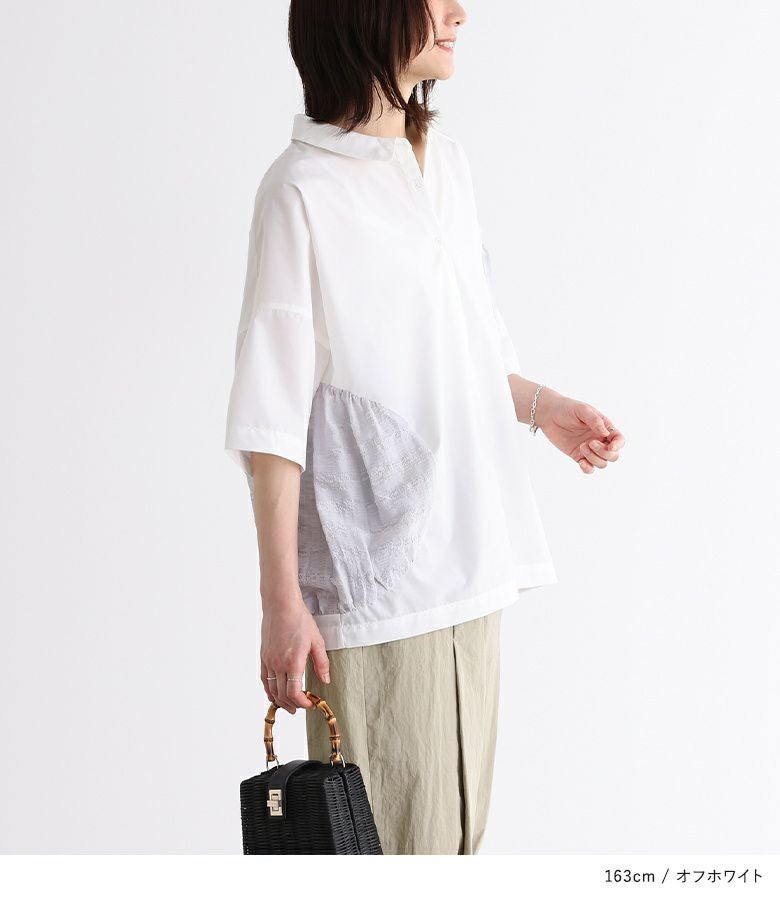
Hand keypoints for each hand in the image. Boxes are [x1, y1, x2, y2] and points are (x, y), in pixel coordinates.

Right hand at [260, 590, 330, 713]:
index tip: (309, 703)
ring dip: (280, 700)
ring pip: (271, 689)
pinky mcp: (263, 656)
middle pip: (282, 695)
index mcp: (293, 662)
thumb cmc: (299, 620)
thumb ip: (321, 663)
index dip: (302, 703)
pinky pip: (264, 679)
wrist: (281, 605)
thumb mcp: (317, 641)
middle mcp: (278, 664)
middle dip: (292, 704)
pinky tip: (274, 693)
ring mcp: (268, 661)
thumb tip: (325, 680)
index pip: (294, 693)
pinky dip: (269, 690)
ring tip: (289, 705)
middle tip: (301, 706)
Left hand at [536, 389, 625, 473]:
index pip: (619, 440)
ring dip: (594, 459)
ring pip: (602, 463)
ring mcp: (589, 449)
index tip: (611, 446)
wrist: (549, 414)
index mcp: (604, 428)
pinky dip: (588, 469)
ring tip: (581, 447)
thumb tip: (606, 434)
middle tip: (590, 443)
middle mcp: (600, 440)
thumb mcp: (582, 410)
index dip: (618, 445)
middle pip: (613, 455)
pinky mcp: (578, 456)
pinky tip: (581, 463)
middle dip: (604, 453)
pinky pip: (589, 468)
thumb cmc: (567, 408)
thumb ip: (595, 420)